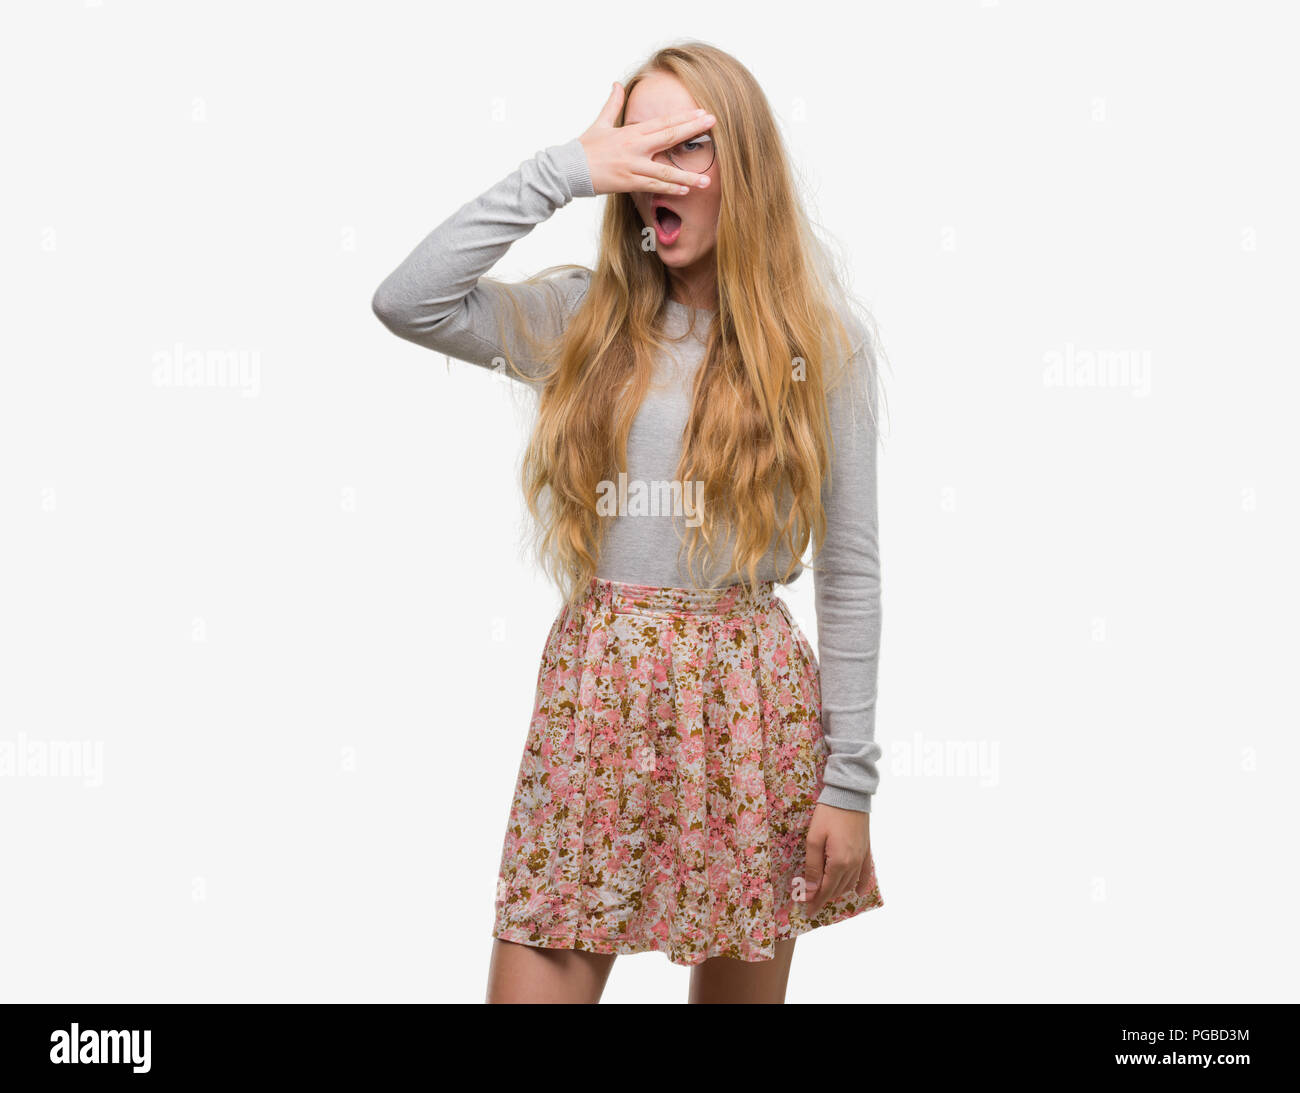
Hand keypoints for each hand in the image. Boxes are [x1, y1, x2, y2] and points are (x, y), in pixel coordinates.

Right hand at [578, 82, 714, 197]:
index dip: (685, 117)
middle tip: (713, 124)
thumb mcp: (600, 123)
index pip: (663, 122)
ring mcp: (632, 166)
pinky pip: (653, 187)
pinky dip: (670, 189)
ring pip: (665, 171)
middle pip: (669, 137)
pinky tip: (685, 190)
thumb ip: (613, 104)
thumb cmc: (584, 147)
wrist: (568, 169)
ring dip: (687, 176)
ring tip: (706, 180)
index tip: (703, 113)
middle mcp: (635, 147)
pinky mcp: (627, 183)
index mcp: (631, 132)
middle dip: (693, 130)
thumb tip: (617, 85)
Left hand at [801, 803, 871, 915]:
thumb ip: (813, 866)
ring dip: (837, 891)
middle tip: (811, 902)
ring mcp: (862, 858)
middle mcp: (853, 864)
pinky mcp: (866, 850)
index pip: (826, 889)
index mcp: (839, 863)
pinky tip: (857, 891)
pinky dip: (860, 884)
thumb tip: (810, 890)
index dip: (815, 901)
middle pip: (837, 888)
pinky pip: (865, 873)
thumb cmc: (828, 814)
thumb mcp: (814, 839)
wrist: (849, 795)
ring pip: (849, 883)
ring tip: (825, 895)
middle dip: (824, 897)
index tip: (808, 911)